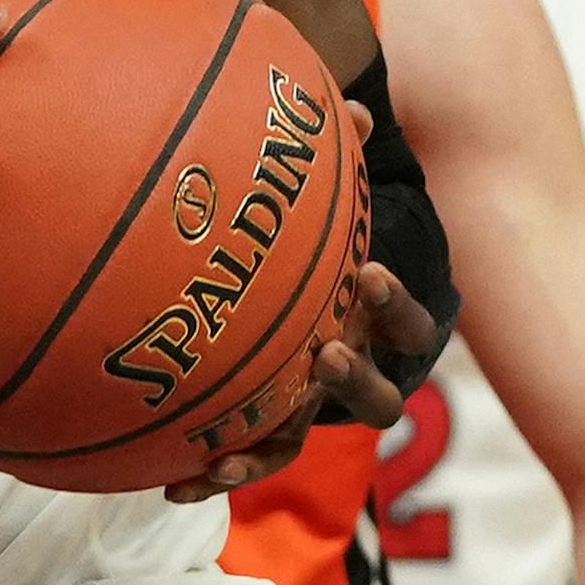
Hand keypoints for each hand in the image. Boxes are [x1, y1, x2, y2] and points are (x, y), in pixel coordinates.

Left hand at [165, 99, 440, 502]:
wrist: (310, 296)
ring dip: (271, 447)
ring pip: (306, 439)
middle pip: (377, 399)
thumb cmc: (323, 244)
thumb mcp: (331, 207)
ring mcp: (311, 407)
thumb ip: (340, 162)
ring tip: (229, 451)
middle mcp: (353, 370)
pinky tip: (171, 479)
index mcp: (377, 322)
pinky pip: (248, 455)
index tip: (374, 270)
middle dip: (354, 377)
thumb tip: (350, 105)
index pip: (413, 325)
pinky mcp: (269, 428)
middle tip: (325, 347)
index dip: (399, 304)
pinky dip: (216, 469)